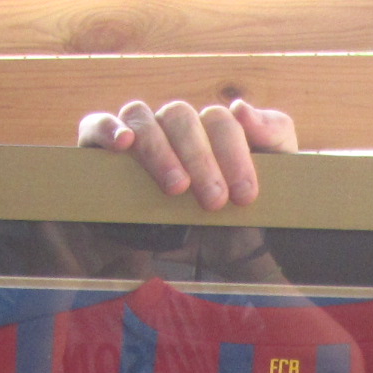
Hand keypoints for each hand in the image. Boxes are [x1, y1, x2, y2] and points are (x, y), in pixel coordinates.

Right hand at [76, 98, 296, 207]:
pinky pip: (96, 126)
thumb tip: (240, 106)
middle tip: (214, 201)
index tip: (244, 195)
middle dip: (200, 159)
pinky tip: (124, 144)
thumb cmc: (245, 222)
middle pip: (180, 117)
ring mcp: (137, 136)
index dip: (233, 154)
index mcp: (211, 130)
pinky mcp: (101, 152)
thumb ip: (273, 137)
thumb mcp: (276, 183)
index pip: (219, 121)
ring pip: (142, 118)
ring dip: (160, 150)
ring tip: (176, 187)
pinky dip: (107, 128)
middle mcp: (173, 128)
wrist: (214, 266)